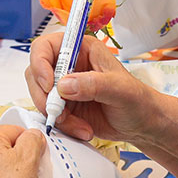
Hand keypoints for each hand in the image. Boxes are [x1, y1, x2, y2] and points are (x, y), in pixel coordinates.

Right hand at [24, 32, 165, 143]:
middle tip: (60, 113)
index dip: (40, 63)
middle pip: (35, 74)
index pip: (45, 46)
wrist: (142, 125)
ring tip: (80, 126)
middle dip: (44, 97)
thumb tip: (64, 85)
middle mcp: (68, 66)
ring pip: (40, 98)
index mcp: (81, 49)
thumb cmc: (136, 100)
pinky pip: (50, 116)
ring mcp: (64, 87)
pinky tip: (83, 130)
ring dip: (56, 115)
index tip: (48, 85)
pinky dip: (63, 126)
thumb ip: (94, 84)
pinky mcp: (64, 107)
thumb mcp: (120, 89)